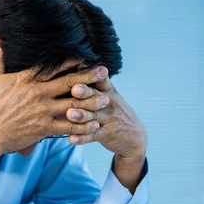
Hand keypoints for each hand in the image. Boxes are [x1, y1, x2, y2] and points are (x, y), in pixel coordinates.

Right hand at [0, 32, 106, 154]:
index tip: (85, 57)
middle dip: (89, 77)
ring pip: (73, 105)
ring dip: (91, 102)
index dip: (71, 61)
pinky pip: (68, 127)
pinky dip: (82, 126)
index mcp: (26, 79)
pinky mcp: (43, 129)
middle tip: (105, 72)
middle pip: (69, 83)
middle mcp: (37, 93)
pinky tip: (95, 124)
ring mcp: (42, 111)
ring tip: (107, 99)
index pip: (53, 67)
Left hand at [65, 73, 147, 191]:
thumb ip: (95, 83)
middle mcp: (109, 102)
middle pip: (95, 96)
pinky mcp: (106, 134)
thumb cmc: (114, 111)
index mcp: (108, 90)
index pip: (101, 79)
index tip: (80, 65)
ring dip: (81, 115)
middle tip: (74, 89)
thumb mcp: (109, 94)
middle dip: (85, 93)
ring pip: (93, 116)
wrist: (134, 136)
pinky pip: (92, 136)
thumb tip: (75, 65)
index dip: (92, 72)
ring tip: (69, 114)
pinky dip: (81, 138)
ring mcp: (108, 119)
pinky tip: (71, 139)